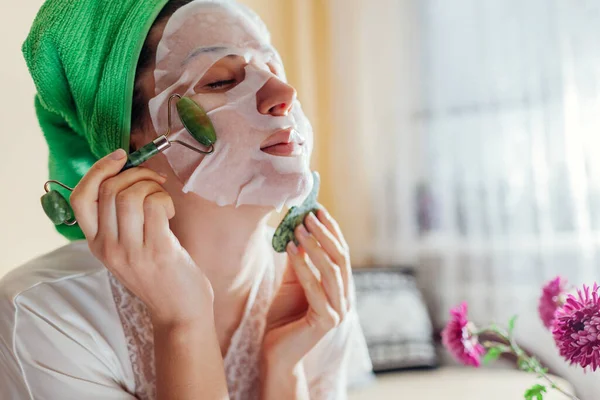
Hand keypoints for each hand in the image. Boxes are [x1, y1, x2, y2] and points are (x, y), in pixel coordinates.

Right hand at [70, 148, 212, 326]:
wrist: (180, 312)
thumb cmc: (159, 275)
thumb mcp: (128, 250)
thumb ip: (120, 220)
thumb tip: (126, 174)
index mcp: (96, 244)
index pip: (80, 198)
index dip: (97, 170)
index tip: (120, 157)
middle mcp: (108, 248)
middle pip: (107, 190)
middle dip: (135, 174)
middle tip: (155, 181)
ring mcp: (131, 252)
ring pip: (129, 195)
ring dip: (151, 186)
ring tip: (163, 200)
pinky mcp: (157, 252)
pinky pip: (154, 205)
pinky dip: (164, 199)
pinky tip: (170, 214)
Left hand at [262, 207, 352, 370]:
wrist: (275, 352)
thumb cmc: (283, 317)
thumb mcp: (291, 282)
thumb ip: (299, 260)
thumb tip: (298, 229)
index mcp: (339, 288)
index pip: (341, 253)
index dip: (332, 230)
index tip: (318, 209)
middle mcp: (344, 298)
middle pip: (341, 258)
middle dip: (325, 234)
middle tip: (309, 215)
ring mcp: (338, 310)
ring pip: (332, 270)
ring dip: (316, 246)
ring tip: (299, 228)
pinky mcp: (326, 321)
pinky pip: (314, 287)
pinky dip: (303, 266)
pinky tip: (290, 249)